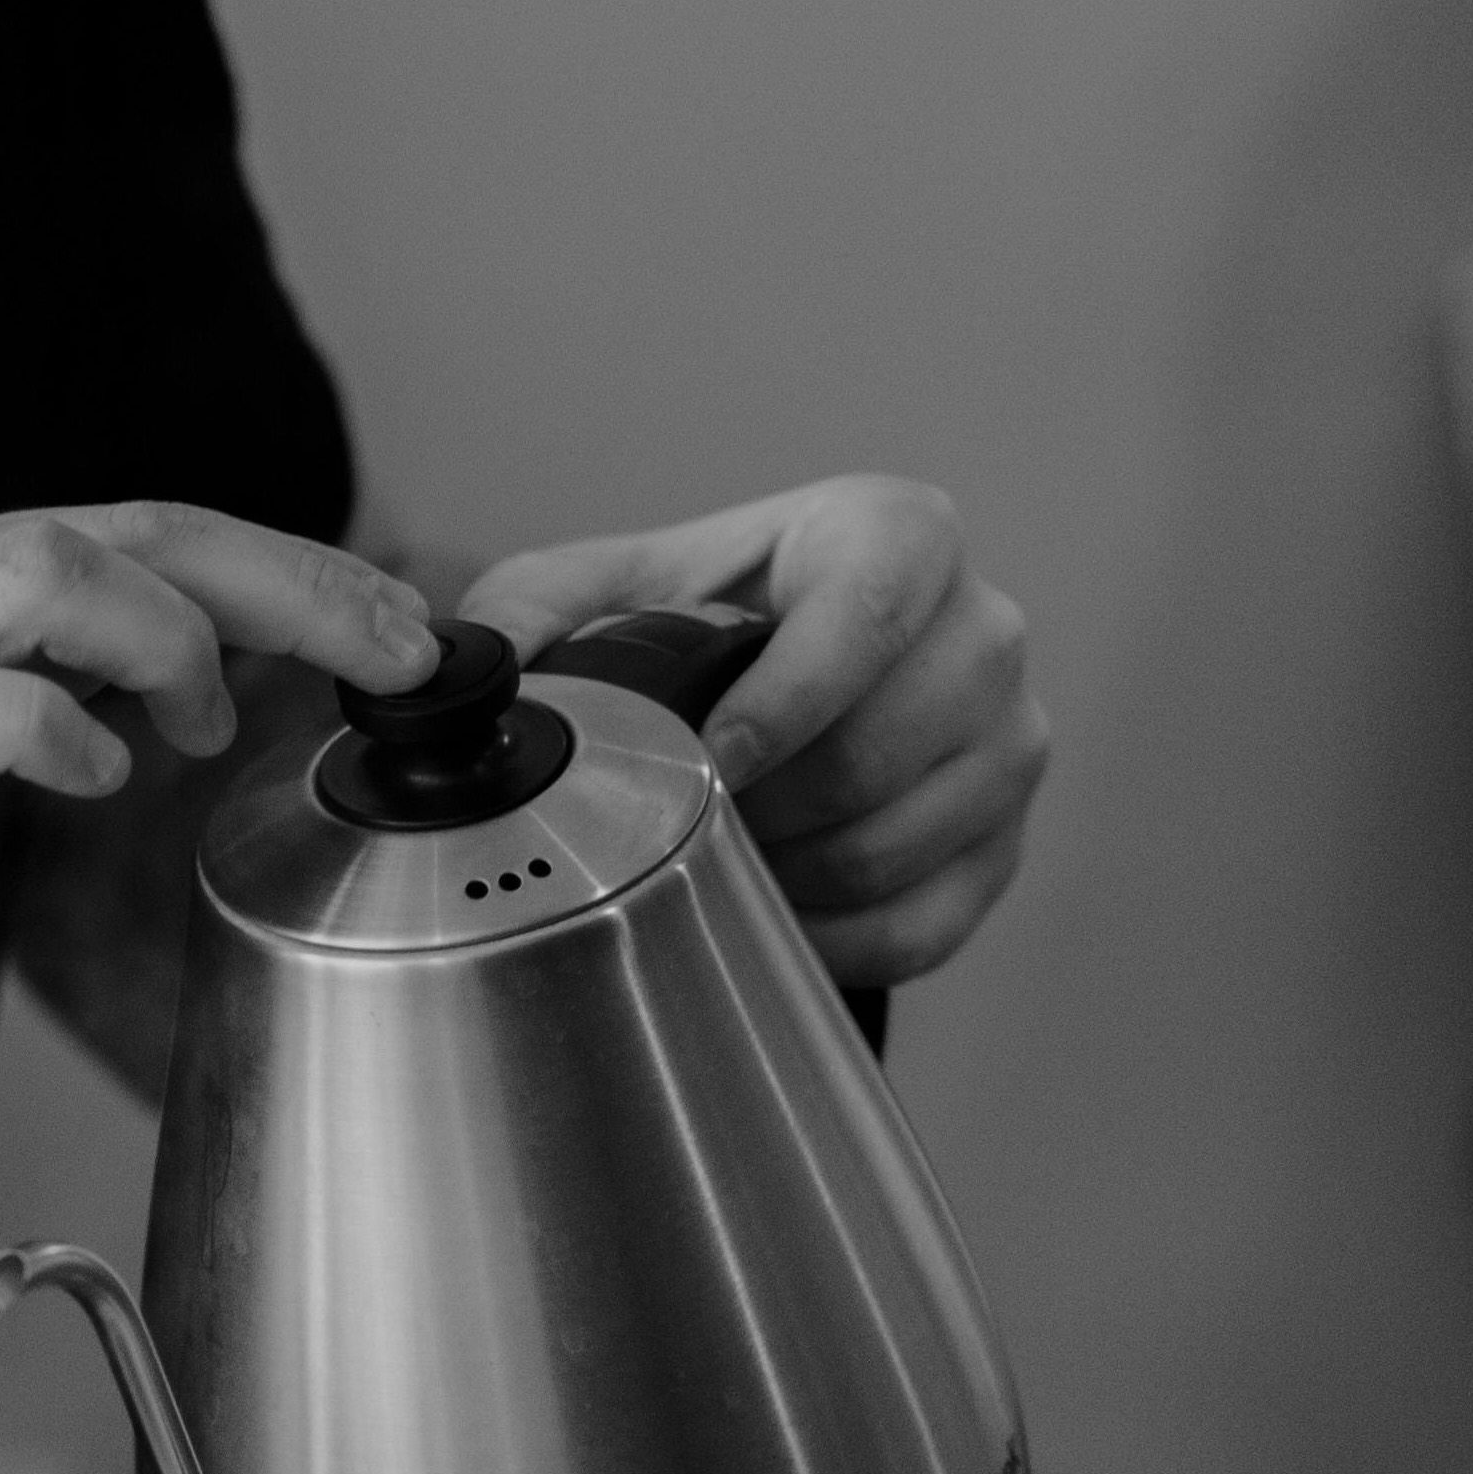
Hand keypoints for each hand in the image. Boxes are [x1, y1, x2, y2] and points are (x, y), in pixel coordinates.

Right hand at [0, 503, 434, 1118]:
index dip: (292, 573)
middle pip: (125, 526)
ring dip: (164, 635)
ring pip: (41, 567)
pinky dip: (43, 725)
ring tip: (197, 729)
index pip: (147, 535)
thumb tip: (171, 690)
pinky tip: (101, 777)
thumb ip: (38, 707)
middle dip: (286, 580)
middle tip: (393, 655)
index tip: (403, 636)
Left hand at [461, 476, 1043, 986]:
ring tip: (723, 857)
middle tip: (691, 819)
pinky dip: (830, 938)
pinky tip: (770, 914)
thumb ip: (529, 611)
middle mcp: (983, 630)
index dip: (784, 702)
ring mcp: (1011, 743)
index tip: (711, 762)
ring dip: (786, 875)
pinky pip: (922, 925)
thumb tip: (461, 669)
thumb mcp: (611, 586)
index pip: (867, 614)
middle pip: (878, 754)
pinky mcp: (1008, 843)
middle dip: (764, 809)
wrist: (797, 668)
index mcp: (901, 535)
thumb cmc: (710, 622)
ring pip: (896, 848)